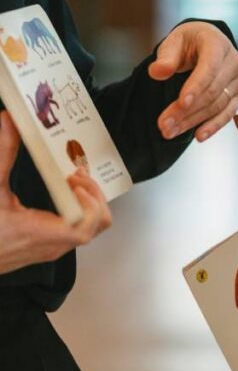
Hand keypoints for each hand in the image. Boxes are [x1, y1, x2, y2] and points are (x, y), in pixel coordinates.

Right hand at [0, 112, 112, 273]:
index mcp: (37, 233)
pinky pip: (78, 230)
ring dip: (88, 202)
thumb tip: (9, 122)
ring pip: (90, 229)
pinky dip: (80, 210)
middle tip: (76, 175)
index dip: (90, 204)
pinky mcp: (49, 247)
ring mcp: (52, 248)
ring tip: (71, 181)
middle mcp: (50, 244)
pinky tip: (63, 193)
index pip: (83, 228)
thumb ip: (3, 155)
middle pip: (96, 225)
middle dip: (94, 195)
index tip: (74, 181)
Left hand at [149, 22, 237, 141]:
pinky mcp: (237, 95)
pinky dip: (213, 126)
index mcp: (218, 45)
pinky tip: (199, 136)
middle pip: (212, 91)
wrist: (207, 43)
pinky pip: (227, 113)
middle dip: (187, 110)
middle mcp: (233, 63)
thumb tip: (157, 72)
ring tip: (170, 131)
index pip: (209, 68)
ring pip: (217, 105)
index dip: (196, 87)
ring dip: (194, 121)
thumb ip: (167, 57)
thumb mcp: (174, 41)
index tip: (181, 103)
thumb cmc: (189, 42)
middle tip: (163, 125)